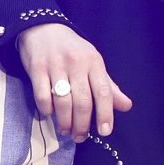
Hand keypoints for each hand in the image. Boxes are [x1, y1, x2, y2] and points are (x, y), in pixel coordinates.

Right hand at [17, 23, 132, 140]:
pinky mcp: (37, 68)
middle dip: (82, 124)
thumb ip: (108, 86)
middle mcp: (76, 63)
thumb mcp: (93, 63)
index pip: (104, 92)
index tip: (105, 132)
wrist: (42, 28)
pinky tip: (50, 115)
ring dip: (65, 121)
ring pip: (62, 102)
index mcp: (94, 62)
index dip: (106, 114)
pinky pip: (42, 96)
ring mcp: (55, 65)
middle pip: (82, 101)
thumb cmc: (72, 49)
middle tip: (80, 137)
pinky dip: (47, 110)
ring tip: (66, 130)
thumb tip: (127, 106)